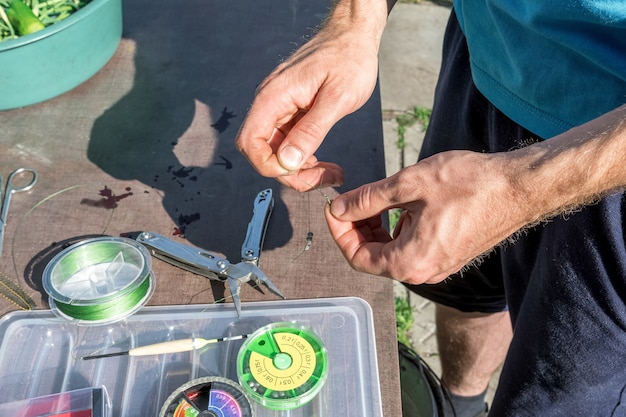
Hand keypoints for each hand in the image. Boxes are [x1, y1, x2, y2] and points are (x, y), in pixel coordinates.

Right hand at [235, 7, 382, 190]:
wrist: (354, 34)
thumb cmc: (349, 58)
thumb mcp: (338, 98)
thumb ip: (312, 130)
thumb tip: (287, 162)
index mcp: (274, 97)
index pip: (251, 144)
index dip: (270, 166)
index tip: (302, 171)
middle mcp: (270, 103)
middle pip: (261, 152)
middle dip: (289, 172)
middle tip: (323, 178)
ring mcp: (279, 106)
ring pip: (275, 150)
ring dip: (298, 168)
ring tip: (329, 172)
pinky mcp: (290, 109)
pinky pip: (287, 141)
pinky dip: (302, 156)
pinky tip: (322, 161)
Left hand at [324, 150, 526, 283]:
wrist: (519, 187)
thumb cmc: (470, 185)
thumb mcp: (409, 185)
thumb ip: (369, 200)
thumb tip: (340, 208)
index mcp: (409, 262)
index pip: (357, 258)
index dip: (339, 233)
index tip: (334, 208)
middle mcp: (423, 272)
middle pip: (373, 257)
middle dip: (357, 229)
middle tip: (351, 200)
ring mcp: (438, 265)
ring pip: (392, 251)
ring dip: (378, 227)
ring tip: (377, 198)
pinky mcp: (449, 254)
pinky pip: (412, 247)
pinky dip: (399, 228)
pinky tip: (405, 204)